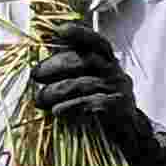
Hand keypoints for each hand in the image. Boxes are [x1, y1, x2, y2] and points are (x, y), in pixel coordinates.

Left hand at [29, 18, 165, 165]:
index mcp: (107, 61)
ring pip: (83, 83)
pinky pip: (92, 103)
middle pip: (84, 60)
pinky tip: (57, 112)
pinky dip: (71, 107)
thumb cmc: (100, 107)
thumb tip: (38, 68)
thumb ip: (70, 72)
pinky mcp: (120, 107)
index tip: (59, 30)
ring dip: (56, 92)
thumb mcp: (88, 85)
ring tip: (40, 100)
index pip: (96, 41)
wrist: (129, 134)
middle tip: (35, 75)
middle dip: (55, 66)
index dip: (80, 33)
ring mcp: (120, 89)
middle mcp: (116, 71)